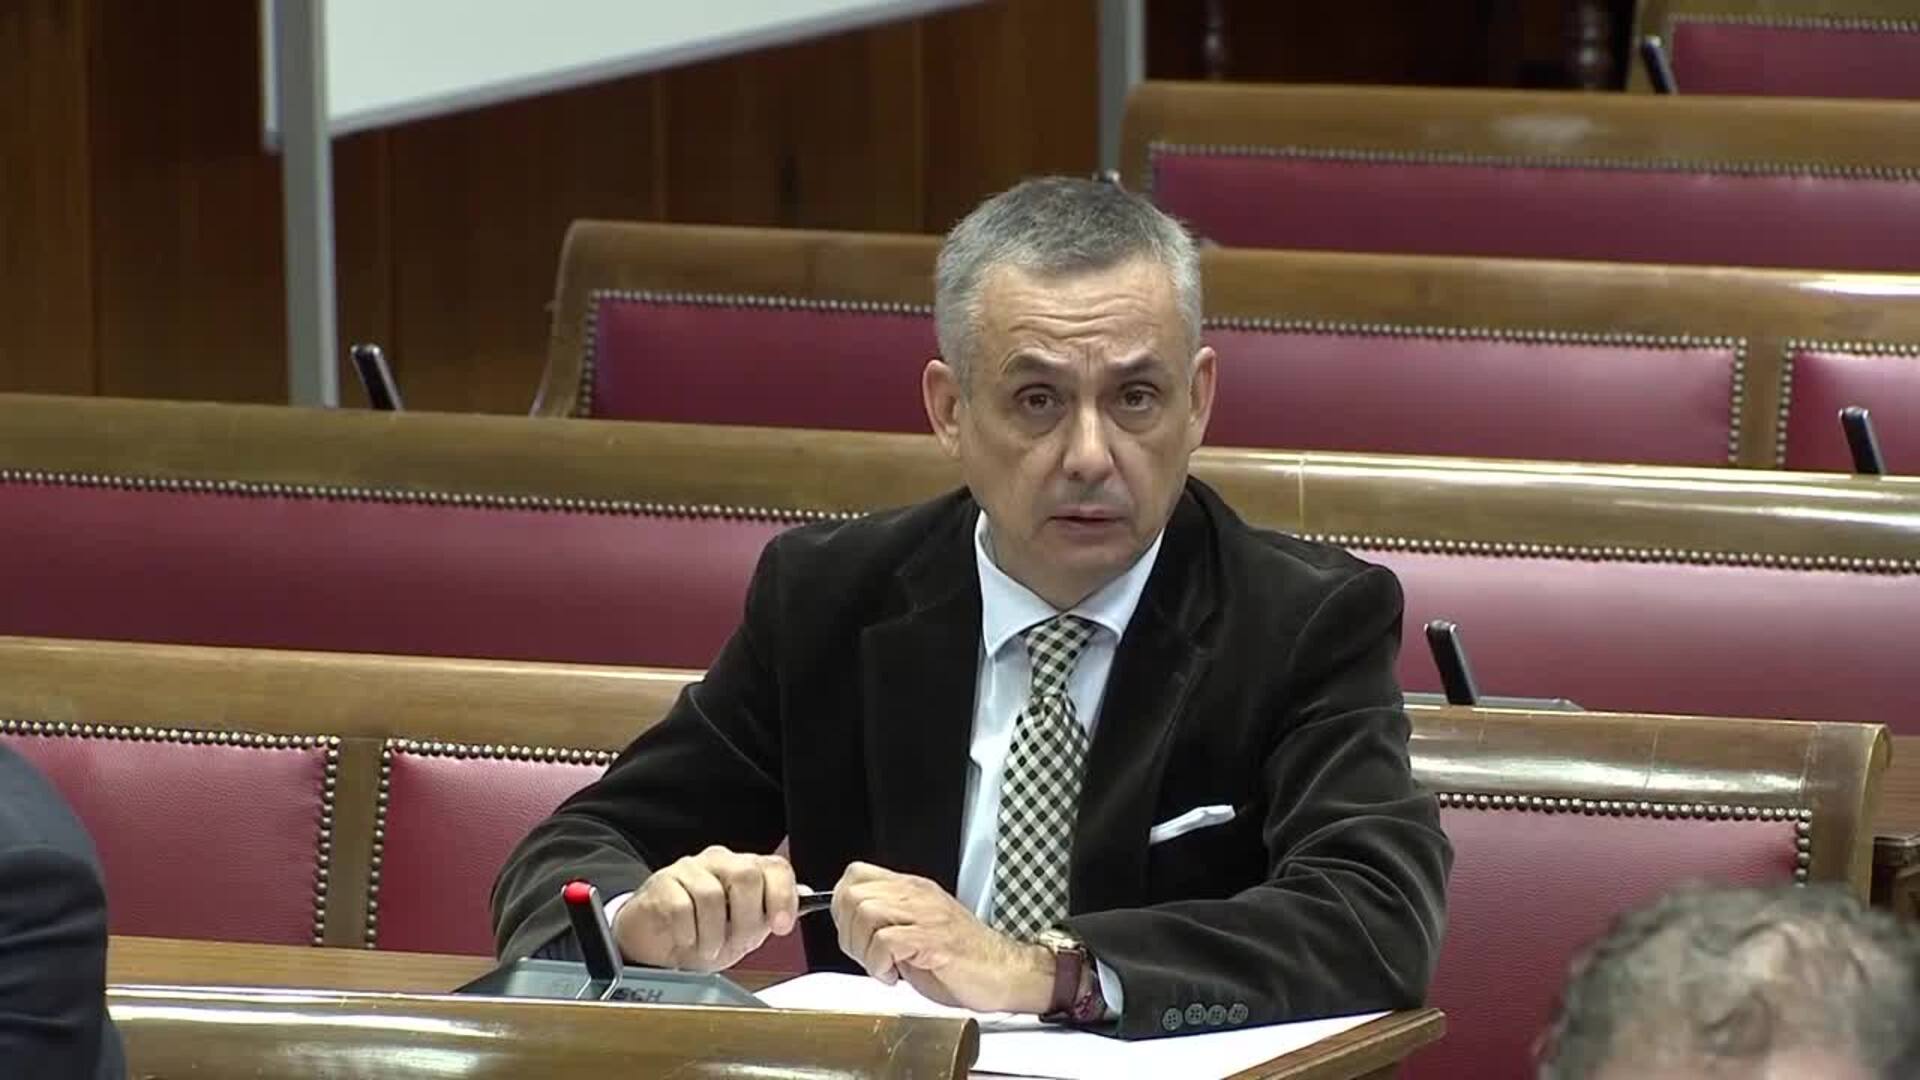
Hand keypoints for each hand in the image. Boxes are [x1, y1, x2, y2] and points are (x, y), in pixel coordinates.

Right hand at [612, 846, 797, 970]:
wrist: (656, 945)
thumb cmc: (702, 935)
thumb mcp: (745, 929)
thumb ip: (773, 911)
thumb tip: (808, 897)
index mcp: (744, 869)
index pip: (775, 867)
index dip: (783, 895)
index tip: (782, 926)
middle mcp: (719, 862)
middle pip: (746, 875)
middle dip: (747, 919)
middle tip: (739, 944)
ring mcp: (688, 870)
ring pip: (712, 894)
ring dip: (714, 934)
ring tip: (709, 949)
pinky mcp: (661, 885)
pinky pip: (682, 908)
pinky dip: (689, 934)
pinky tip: (687, 942)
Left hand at [831, 861, 1053, 1012]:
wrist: (1004, 973)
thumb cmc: (962, 960)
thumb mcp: (915, 932)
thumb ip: (885, 924)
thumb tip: (849, 929)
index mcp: (911, 890)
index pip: (856, 875)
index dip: (841, 906)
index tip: (851, 934)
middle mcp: (917, 895)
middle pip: (853, 894)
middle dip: (848, 932)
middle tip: (866, 956)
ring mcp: (926, 914)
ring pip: (866, 912)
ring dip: (863, 949)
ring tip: (881, 967)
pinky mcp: (933, 939)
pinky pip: (885, 941)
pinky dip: (879, 964)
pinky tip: (894, 975)